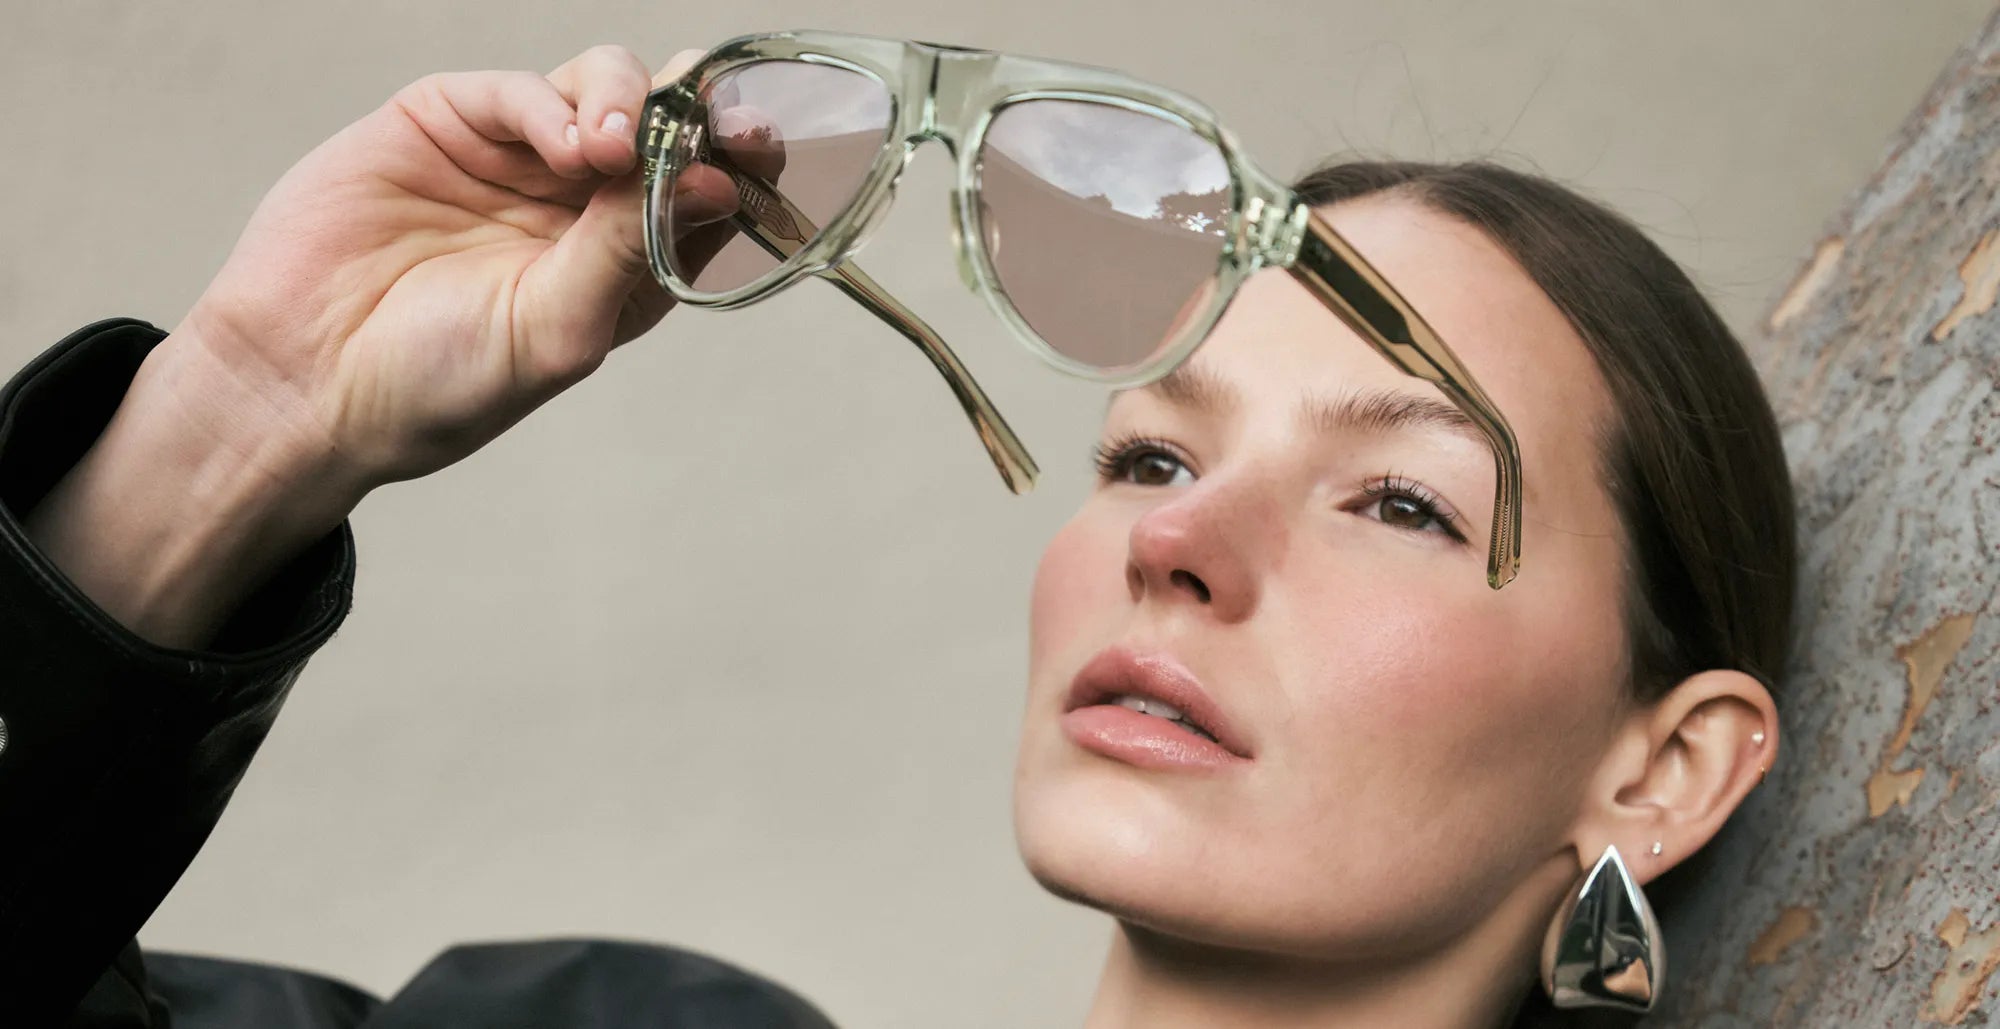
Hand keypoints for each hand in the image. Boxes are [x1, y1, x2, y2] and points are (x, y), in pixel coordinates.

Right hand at [24, 45, 740, 647]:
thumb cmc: (432, 385)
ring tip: (617, 147)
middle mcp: (576, 207)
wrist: (304, 382)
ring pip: (602, 91)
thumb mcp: (556, 332)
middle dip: (696, 114)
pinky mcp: (447, 124)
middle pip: (664, 128)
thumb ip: (627, 252)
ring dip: (630, 103)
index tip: (761, 150)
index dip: (736, 164)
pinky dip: (554, 105)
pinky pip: (520, 90)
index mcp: (619, 264)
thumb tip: (708, 183)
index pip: (700, 194)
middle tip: (715, 122)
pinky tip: (570, 146)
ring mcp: (514, 160)